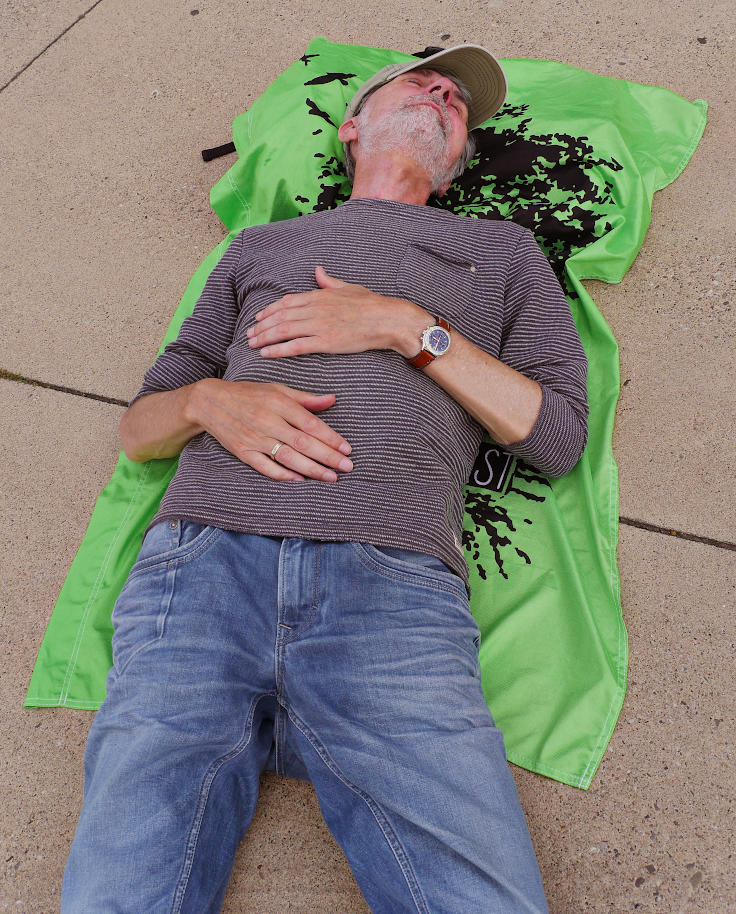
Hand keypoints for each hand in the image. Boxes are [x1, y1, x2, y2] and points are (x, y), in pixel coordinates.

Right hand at [191, 378, 352, 481]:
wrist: (209, 402)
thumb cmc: (249, 394)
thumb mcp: (277, 389)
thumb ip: (305, 398)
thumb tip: (332, 399)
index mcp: (278, 403)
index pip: (310, 424)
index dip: (330, 438)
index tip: (347, 448)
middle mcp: (267, 421)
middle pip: (303, 443)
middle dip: (328, 457)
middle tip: (347, 467)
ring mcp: (254, 438)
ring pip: (288, 457)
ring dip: (312, 469)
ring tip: (331, 477)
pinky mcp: (243, 451)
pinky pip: (265, 467)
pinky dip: (283, 475)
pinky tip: (300, 480)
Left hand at [246, 266, 427, 358]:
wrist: (388, 319)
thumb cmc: (372, 304)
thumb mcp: (348, 287)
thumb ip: (329, 281)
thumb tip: (318, 270)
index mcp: (320, 295)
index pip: (288, 302)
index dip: (270, 310)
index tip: (259, 317)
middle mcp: (316, 308)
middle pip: (281, 316)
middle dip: (262, 325)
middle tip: (249, 334)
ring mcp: (320, 325)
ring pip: (284, 330)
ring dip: (265, 337)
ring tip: (252, 344)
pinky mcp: (326, 341)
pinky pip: (296, 346)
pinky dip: (279, 349)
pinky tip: (266, 353)